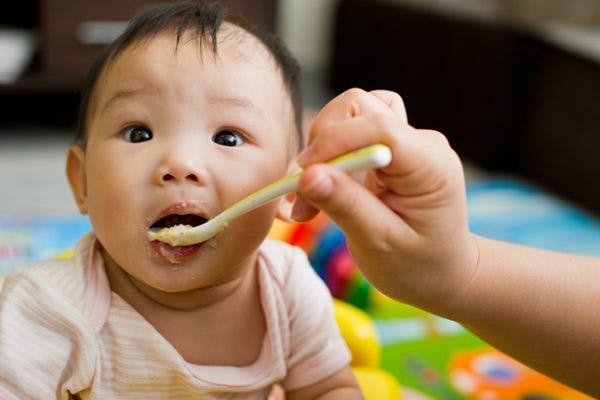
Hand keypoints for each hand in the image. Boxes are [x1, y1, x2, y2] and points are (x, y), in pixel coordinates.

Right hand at [293, 89, 477, 313]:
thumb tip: (307, 175)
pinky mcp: (390, 150)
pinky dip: (330, 157)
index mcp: (431, 164)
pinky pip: (352, 134)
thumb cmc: (419, 266)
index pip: (379, 126)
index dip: (334, 142)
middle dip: (322, 145)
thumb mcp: (380, 244)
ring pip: (351, 115)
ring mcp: (407, 142)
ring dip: (323, 149)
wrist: (442, 273)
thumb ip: (346, 206)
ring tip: (309, 198)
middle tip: (302, 196)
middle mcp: (422, 143)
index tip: (302, 177)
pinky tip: (321, 191)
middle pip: (360, 108)